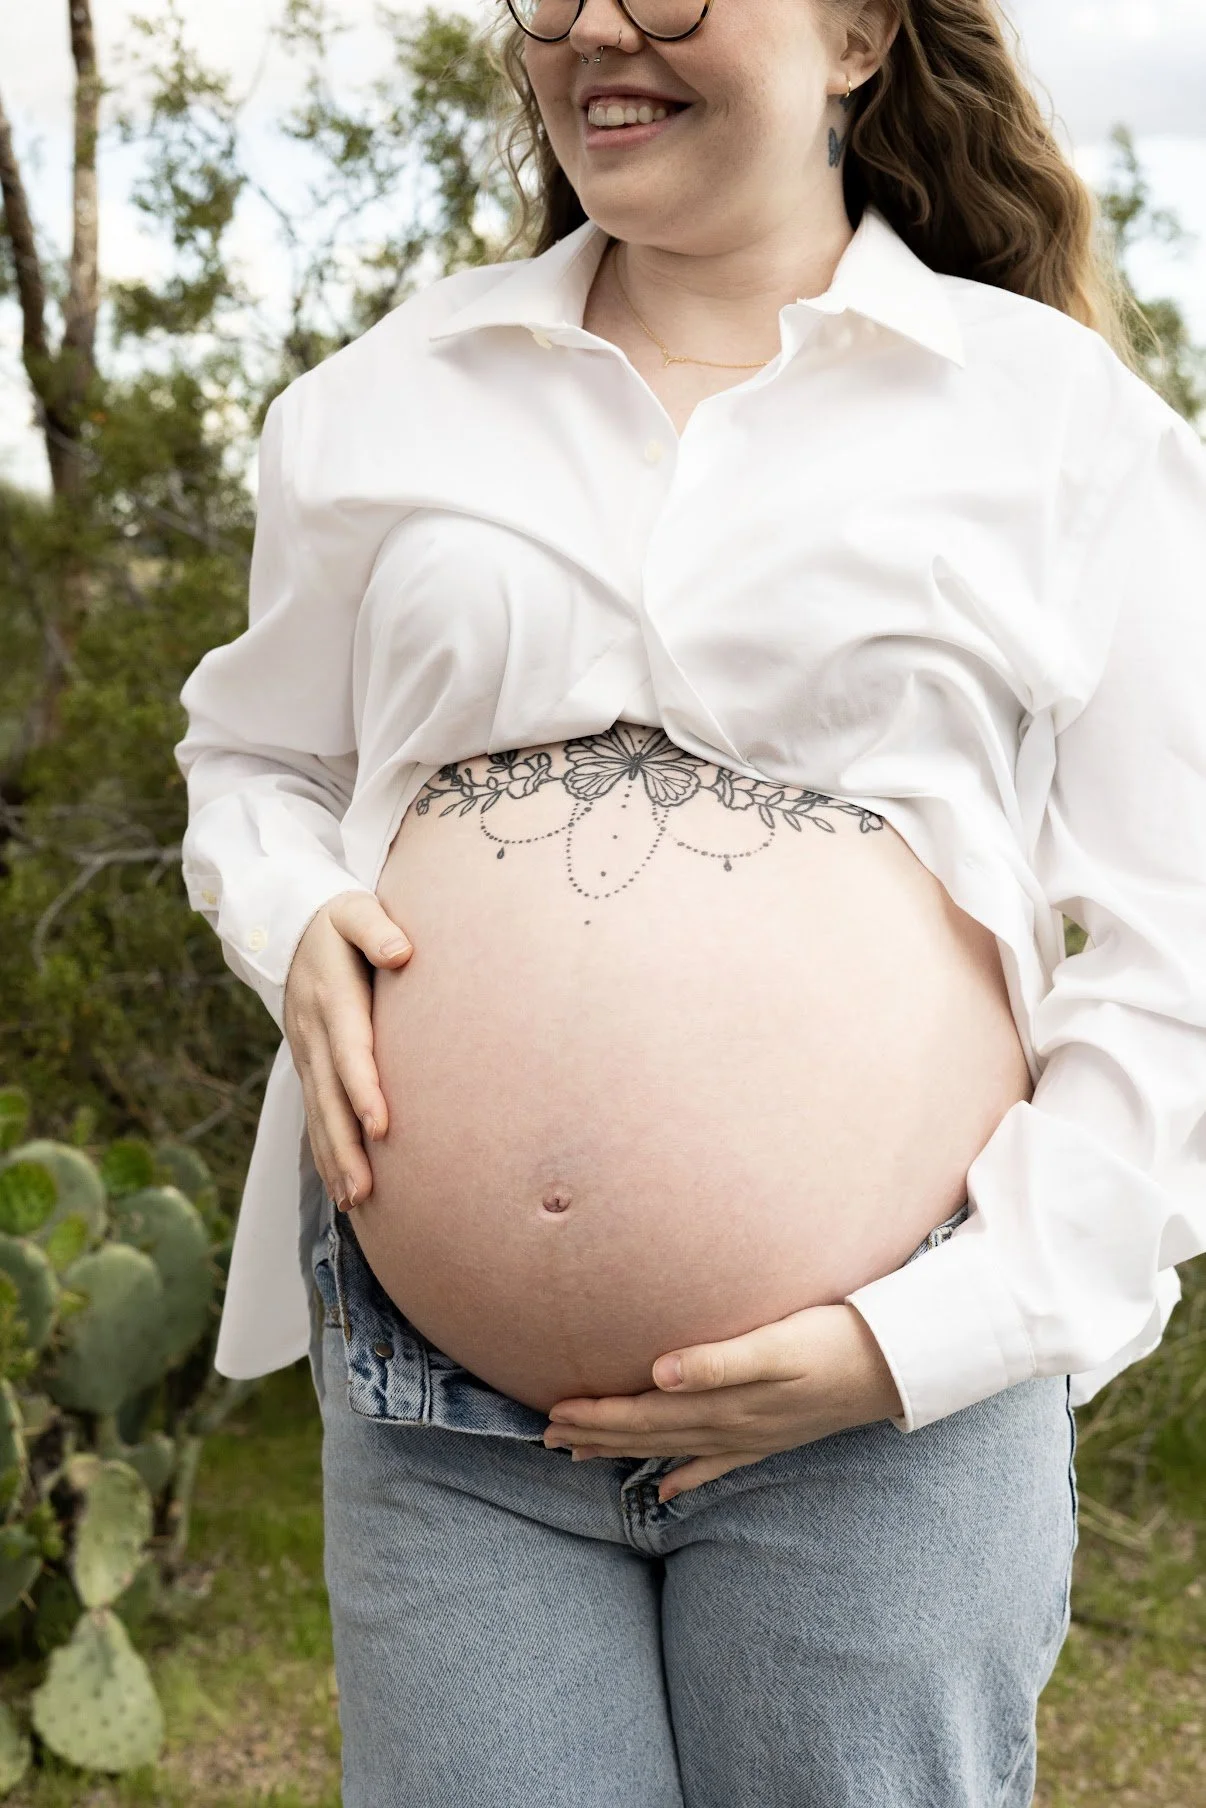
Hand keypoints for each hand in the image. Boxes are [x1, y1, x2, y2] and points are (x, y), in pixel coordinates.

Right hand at [283, 890, 412, 1209]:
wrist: (289, 926)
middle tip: (365, 1191)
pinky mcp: (308, 1065)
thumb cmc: (337, 919)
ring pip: (318, 1113)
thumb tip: (402, 951)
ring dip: (334, 1160)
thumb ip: (376, 928)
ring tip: (354, 1202)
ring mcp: (306, 1052)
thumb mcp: (355, 910)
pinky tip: (341, 1187)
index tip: (381, 1126)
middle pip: (329, 1097)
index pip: (349, 1050)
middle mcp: (314, 1032)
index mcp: (332, 998)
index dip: (362, 1088)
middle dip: (345, 1146)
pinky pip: (315, 1113)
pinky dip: (325, 1151)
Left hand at [543, 1304, 902, 1503]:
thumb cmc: (833, 1340)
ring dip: (627, 1451)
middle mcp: (730, 1425)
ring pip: (673, 1449)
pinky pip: (716, 1464)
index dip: (596, 1414)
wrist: (894, 1365)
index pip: (643, 1413)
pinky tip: (665, 1492)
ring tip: (582, 1455)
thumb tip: (657, 1374)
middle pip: (649, 1435)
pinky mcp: (771, 1436)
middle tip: (547, 1436)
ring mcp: (751, 1435)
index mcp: (722, 1401)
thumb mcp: (776, 1344)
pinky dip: (686, 1477)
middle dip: (597, 1434)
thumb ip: (716, 1360)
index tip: (552, 1413)